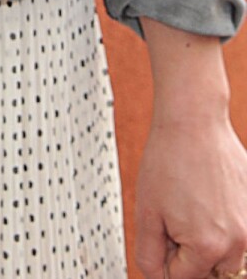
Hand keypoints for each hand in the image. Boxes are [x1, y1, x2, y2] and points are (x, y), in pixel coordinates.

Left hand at [135, 20, 246, 278]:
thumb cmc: (169, 159)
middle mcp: (238, 243)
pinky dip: (224, 225)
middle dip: (188, 254)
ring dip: (208, 243)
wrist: (194, 120)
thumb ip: (150, 256)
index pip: (181, 278)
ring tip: (193, 205)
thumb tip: (158, 276)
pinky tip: (209, 198)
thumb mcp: (146, 212)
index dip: (165, 254)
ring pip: (227, 258)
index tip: (162, 227)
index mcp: (208, 246)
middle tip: (176, 215)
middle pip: (208, 272)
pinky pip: (239, 236)